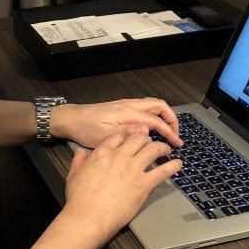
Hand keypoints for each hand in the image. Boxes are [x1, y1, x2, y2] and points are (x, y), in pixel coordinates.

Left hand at [49, 98, 182, 147]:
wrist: (71, 119)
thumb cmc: (86, 129)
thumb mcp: (106, 136)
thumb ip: (128, 133)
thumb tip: (148, 132)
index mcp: (128, 113)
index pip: (156, 120)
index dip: (170, 132)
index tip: (177, 143)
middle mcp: (129, 105)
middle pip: (159, 106)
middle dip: (171, 119)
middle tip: (175, 134)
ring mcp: (126, 105)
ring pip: (152, 105)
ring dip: (163, 116)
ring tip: (167, 131)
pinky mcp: (121, 108)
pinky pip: (144, 108)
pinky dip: (154, 115)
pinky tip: (151, 128)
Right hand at [62, 131, 181, 240]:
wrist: (88, 217)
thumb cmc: (80, 200)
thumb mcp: (73, 176)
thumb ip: (78, 162)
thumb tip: (80, 153)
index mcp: (102, 153)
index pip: (119, 136)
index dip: (128, 134)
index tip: (133, 136)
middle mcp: (119, 157)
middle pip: (138, 138)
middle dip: (146, 138)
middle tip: (150, 142)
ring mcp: (132, 169)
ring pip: (152, 149)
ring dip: (161, 148)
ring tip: (166, 150)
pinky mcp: (143, 184)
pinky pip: (162, 171)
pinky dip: (172, 166)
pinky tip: (177, 164)